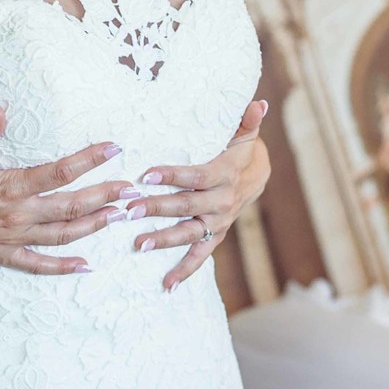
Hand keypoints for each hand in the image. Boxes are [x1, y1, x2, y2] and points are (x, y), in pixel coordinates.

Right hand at [0, 105, 136, 275]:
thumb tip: (0, 107)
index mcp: (8, 188)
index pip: (58, 172)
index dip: (88, 160)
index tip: (115, 149)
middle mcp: (16, 216)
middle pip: (70, 207)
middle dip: (105, 197)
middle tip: (133, 191)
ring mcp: (12, 238)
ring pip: (62, 235)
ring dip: (93, 227)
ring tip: (119, 218)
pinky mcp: (3, 255)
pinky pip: (39, 264)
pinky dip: (63, 267)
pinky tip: (86, 266)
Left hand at [126, 100, 270, 290]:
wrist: (257, 174)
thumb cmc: (238, 147)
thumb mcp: (242, 132)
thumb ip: (245, 120)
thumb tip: (259, 103)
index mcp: (226, 174)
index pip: (196, 176)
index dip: (172, 175)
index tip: (146, 174)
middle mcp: (223, 201)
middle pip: (186, 205)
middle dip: (156, 208)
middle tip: (129, 210)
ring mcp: (218, 222)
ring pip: (189, 233)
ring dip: (164, 240)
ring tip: (138, 245)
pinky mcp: (214, 236)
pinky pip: (200, 256)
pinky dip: (184, 272)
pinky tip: (165, 286)